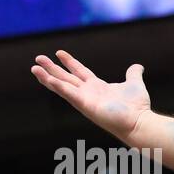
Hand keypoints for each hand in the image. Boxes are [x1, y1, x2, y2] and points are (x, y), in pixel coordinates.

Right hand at [31, 50, 150, 141]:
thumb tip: (138, 66)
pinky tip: (46, 78)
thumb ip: (133, 74)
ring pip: (62, 85)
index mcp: (97, 87)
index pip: (80, 72)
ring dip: (47, 77)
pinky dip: (57, 86)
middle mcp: (88, 93)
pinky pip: (68, 94)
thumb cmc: (137, 107)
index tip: (59, 52)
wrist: (139, 121)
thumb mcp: (134, 84)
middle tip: (38, 58)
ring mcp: (85, 99)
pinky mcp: (84, 105)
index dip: (69, 62)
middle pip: (66, 77)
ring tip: (34, 68)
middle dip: (52, 68)